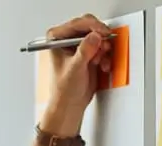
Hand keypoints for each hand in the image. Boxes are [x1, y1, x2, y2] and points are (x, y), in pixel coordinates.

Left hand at [42, 14, 112, 133]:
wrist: (71, 104)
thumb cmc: (64, 90)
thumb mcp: (74, 69)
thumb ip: (85, 51)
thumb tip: (94, 37)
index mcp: (56, 38)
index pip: (77, 24)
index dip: (93, 26)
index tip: (103, 32)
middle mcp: (67, 39)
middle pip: (89, 26)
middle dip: (100, 37)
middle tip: (105, 45)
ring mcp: (79, 46)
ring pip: (98, 36)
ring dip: (103, 48)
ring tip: (100, 61)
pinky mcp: (89, 53)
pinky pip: (102, 47)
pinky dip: (105, 55)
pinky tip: (102, 65)